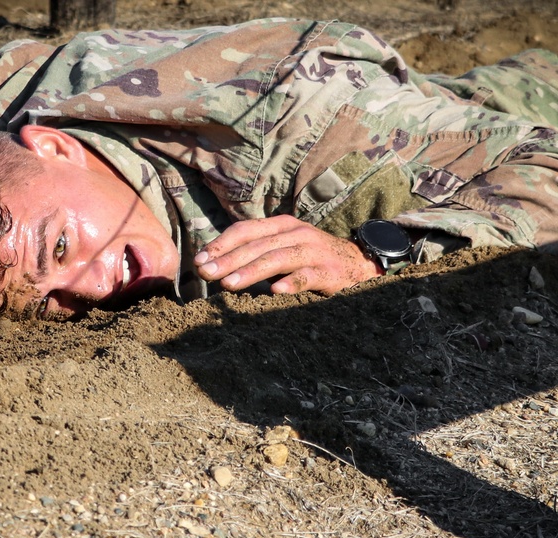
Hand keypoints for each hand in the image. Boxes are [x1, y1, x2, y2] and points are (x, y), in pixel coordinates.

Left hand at [194, 215, 383, 294]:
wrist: (358, 263)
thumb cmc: (312, 258)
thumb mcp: (284, 247)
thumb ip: (256, 252)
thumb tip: (215, 265)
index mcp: (282, 225)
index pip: (245, 230)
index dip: (221, 244)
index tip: (199, 260)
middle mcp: (296, 234)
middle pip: (256, 245)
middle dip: (228, 259)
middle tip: (206, 274)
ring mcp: (313, 252)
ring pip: (277, 259)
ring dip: (251, 271)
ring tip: (229, 283)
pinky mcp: (328, 272)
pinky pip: (307, 276)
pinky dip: (291, 283)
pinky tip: (275, 291)